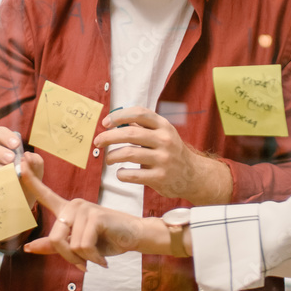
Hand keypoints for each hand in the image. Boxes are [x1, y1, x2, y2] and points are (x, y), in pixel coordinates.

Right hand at [0, 126, 44, 184]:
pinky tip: (1, 186)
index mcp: (1, 148)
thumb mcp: (36, 173)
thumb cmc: (27, 184)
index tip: (17, 144)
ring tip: (8, 175)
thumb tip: (28, 156)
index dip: (5, 136)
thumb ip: (35, 163)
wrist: (22, 206)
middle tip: (11, 159)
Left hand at [19, 161, 151, 271]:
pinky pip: (83, 245)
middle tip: (84, 264)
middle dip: (69, 258)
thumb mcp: (77, 246)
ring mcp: (84, 208)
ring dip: (83, 258)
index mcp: (67, 209)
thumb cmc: (106, 240)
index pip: (45, 194)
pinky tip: (102, 258)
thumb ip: (54, 246)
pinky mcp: (95, 215)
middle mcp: (73, 205)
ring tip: (96, 257)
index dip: (31, 180)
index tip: (21, 161)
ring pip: (70, 244)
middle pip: (55, 238)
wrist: (134, 237)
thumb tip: (28, 248)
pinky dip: (92, 257)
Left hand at [95, 107, 231, 204]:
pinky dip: (121, 174)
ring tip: (108, 159)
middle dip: (108, 137)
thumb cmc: (171, 152)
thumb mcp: (161, 134)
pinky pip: (132, 175)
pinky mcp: (160, 177)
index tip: (106, 122)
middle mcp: (165, 140)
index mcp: (163, 126)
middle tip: (98, 141)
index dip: (119, 116)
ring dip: (112, 156)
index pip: (139, 113)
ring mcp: (163, 159)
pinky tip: (120, 173)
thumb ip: (141, 127)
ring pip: (129, 154)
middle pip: (130, 134)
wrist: (192, 175)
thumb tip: (114, 121)